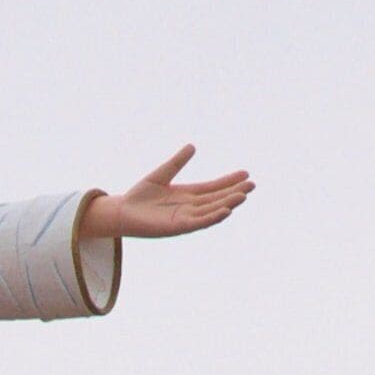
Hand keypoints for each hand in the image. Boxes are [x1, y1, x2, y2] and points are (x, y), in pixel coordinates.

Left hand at [85, 146, 250, 239]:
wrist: (123, 212)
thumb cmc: (140, 195)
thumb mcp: (161, 174)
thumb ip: (177, 162)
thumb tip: (192, 146)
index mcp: (188, 195)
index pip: (214, 187)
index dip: (229, 181)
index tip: (246, 174)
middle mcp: (190, 207)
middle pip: (217, 199)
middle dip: (234, 192)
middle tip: (252, 184)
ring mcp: (185, 218)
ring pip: (211, 211)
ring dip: (228, 204)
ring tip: (243, 196)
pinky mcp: (177, 227)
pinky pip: (199, 222)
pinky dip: (213, 217)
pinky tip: (225, 211)